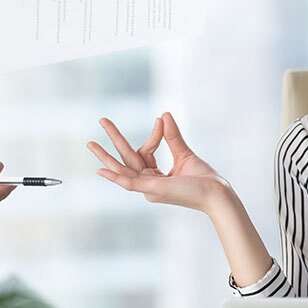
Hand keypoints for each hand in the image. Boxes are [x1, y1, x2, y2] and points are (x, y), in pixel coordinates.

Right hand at [87, 112, 231, 213]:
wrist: (216, 192)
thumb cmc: (204, 179)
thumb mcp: (184, 153)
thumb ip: (172, 136)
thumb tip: (163, 114)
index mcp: (156, 177)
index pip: (145, 152)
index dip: (153, 135)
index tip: (160, 120)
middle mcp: (149, 184)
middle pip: (126, 158)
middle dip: (113, 140)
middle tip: (101, 120)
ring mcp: (149, 188)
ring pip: (122, 170)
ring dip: (105, 156)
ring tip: (90, 143)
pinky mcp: (153, 190)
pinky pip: (130, 183)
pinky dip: (115, 177)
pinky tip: (101, 170)